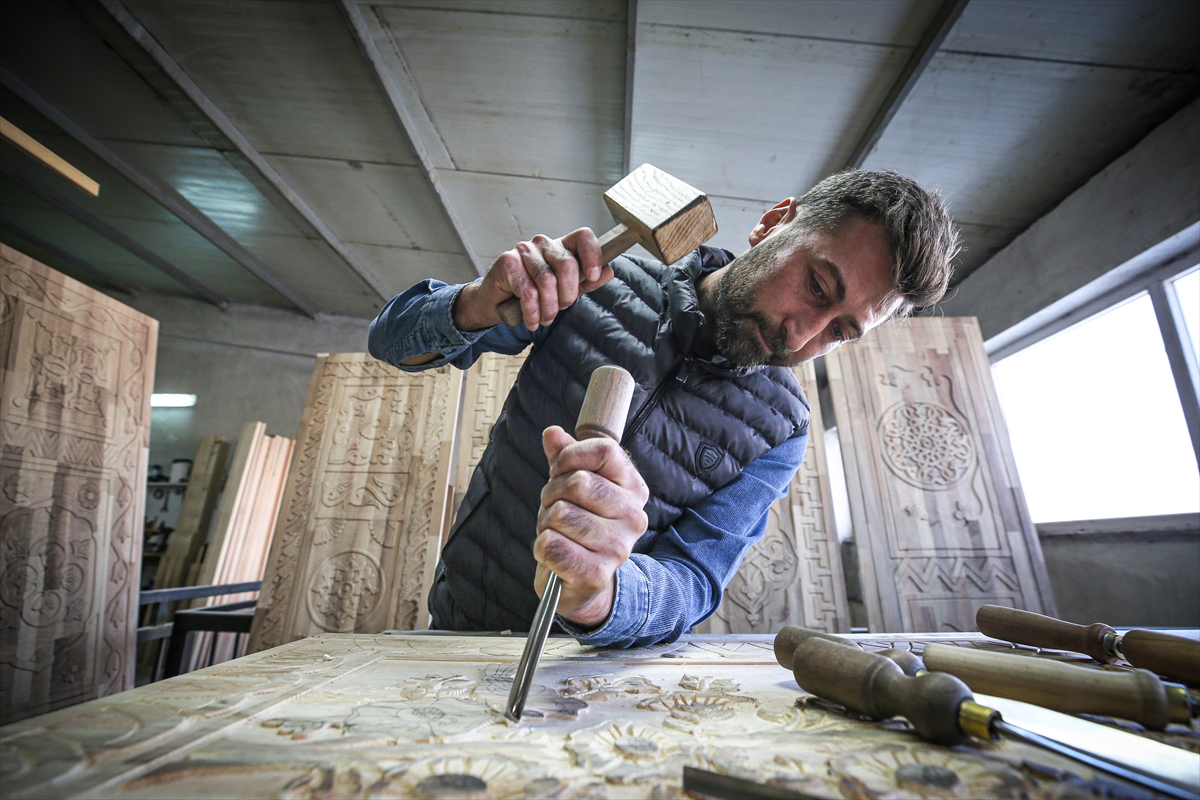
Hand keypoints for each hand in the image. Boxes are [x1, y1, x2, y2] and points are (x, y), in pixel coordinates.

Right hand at [453, 228, 612, 331]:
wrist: (497, 302)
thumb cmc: (533, 293)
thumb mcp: (564, 290)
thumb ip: (585, 281)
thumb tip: (608, 271)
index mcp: (561, 246)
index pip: (583, 237)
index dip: (592, 255)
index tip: (592, 276)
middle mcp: (543, 243)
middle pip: (566, 264)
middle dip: (567, 294)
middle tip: (561, 308)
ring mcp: (524, 250)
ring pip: (546, 281)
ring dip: (548, 308)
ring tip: (545, 319)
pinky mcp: (508, 262)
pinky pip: (527, 291)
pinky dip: (532, 311)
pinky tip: (532, 321)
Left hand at [534, 425, 649, 625]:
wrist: (583, 584)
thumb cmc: (578, 527)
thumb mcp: (572, 487)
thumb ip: (565, 458)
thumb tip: (552, 433)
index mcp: (634, 488)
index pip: (604, 450)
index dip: (571, 456)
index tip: (561, 471)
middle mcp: (634, 517)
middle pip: (578, 482)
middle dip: (552, 493)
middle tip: (555, 509)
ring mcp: (618, 548)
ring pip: (560, 514)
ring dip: (546, 522)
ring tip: (557, 533)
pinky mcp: (596, 574)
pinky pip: (550, 545)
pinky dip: (541, 547)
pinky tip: (554, 554)